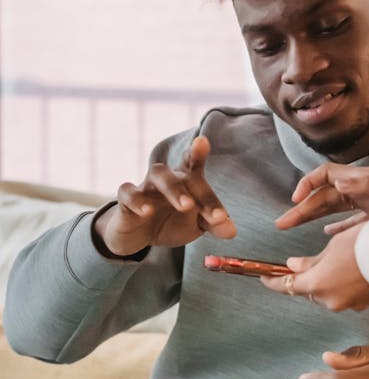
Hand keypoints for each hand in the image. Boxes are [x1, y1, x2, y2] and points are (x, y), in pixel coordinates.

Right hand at [94, 135, 235, 256]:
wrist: (138, 237)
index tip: (202, 141)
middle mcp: (167, 179)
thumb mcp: (196, 226)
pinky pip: (128, 192)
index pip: (193, 164)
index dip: (197, 152)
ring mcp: (146, 187)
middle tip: (211, 213)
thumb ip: (214, 225)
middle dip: (197, 191)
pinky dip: (138, 200)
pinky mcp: (126, 201)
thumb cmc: (171, 222)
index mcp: (186, 181)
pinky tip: (147, 211)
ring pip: (158, 174)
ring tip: (186, 206)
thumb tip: (232, 231)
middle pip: (181, 174)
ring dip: (173, 189)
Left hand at [261, 224, 368, 311]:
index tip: (265, 277)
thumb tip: (293, 265)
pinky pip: (347, 295)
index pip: (287, 286)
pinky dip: (346, 285)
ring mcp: (349, 305)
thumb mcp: (332, 246)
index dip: (273, 281)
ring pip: (330, 293)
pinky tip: (354, 270)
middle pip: (310, 290)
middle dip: (308, 278)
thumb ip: (310, 261)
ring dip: (329, 281)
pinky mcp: (365, 304)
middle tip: (309, 262)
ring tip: (340, 260)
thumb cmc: (364, 244)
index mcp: (317, 284)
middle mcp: (331, 300)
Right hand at [275, 164, 368, 234]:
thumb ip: (366, 184)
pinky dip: (339, 229)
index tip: (294, 200)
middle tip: (282, 224)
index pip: (325, 175)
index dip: (307, 185)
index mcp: (364, 179)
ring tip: (295, 229)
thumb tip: (337, 179)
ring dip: (315, 219)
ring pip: (336, 210)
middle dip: (303, 208)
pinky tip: (329, 236)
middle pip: (326, 196)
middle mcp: (365, 188)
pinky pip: (354, 223)